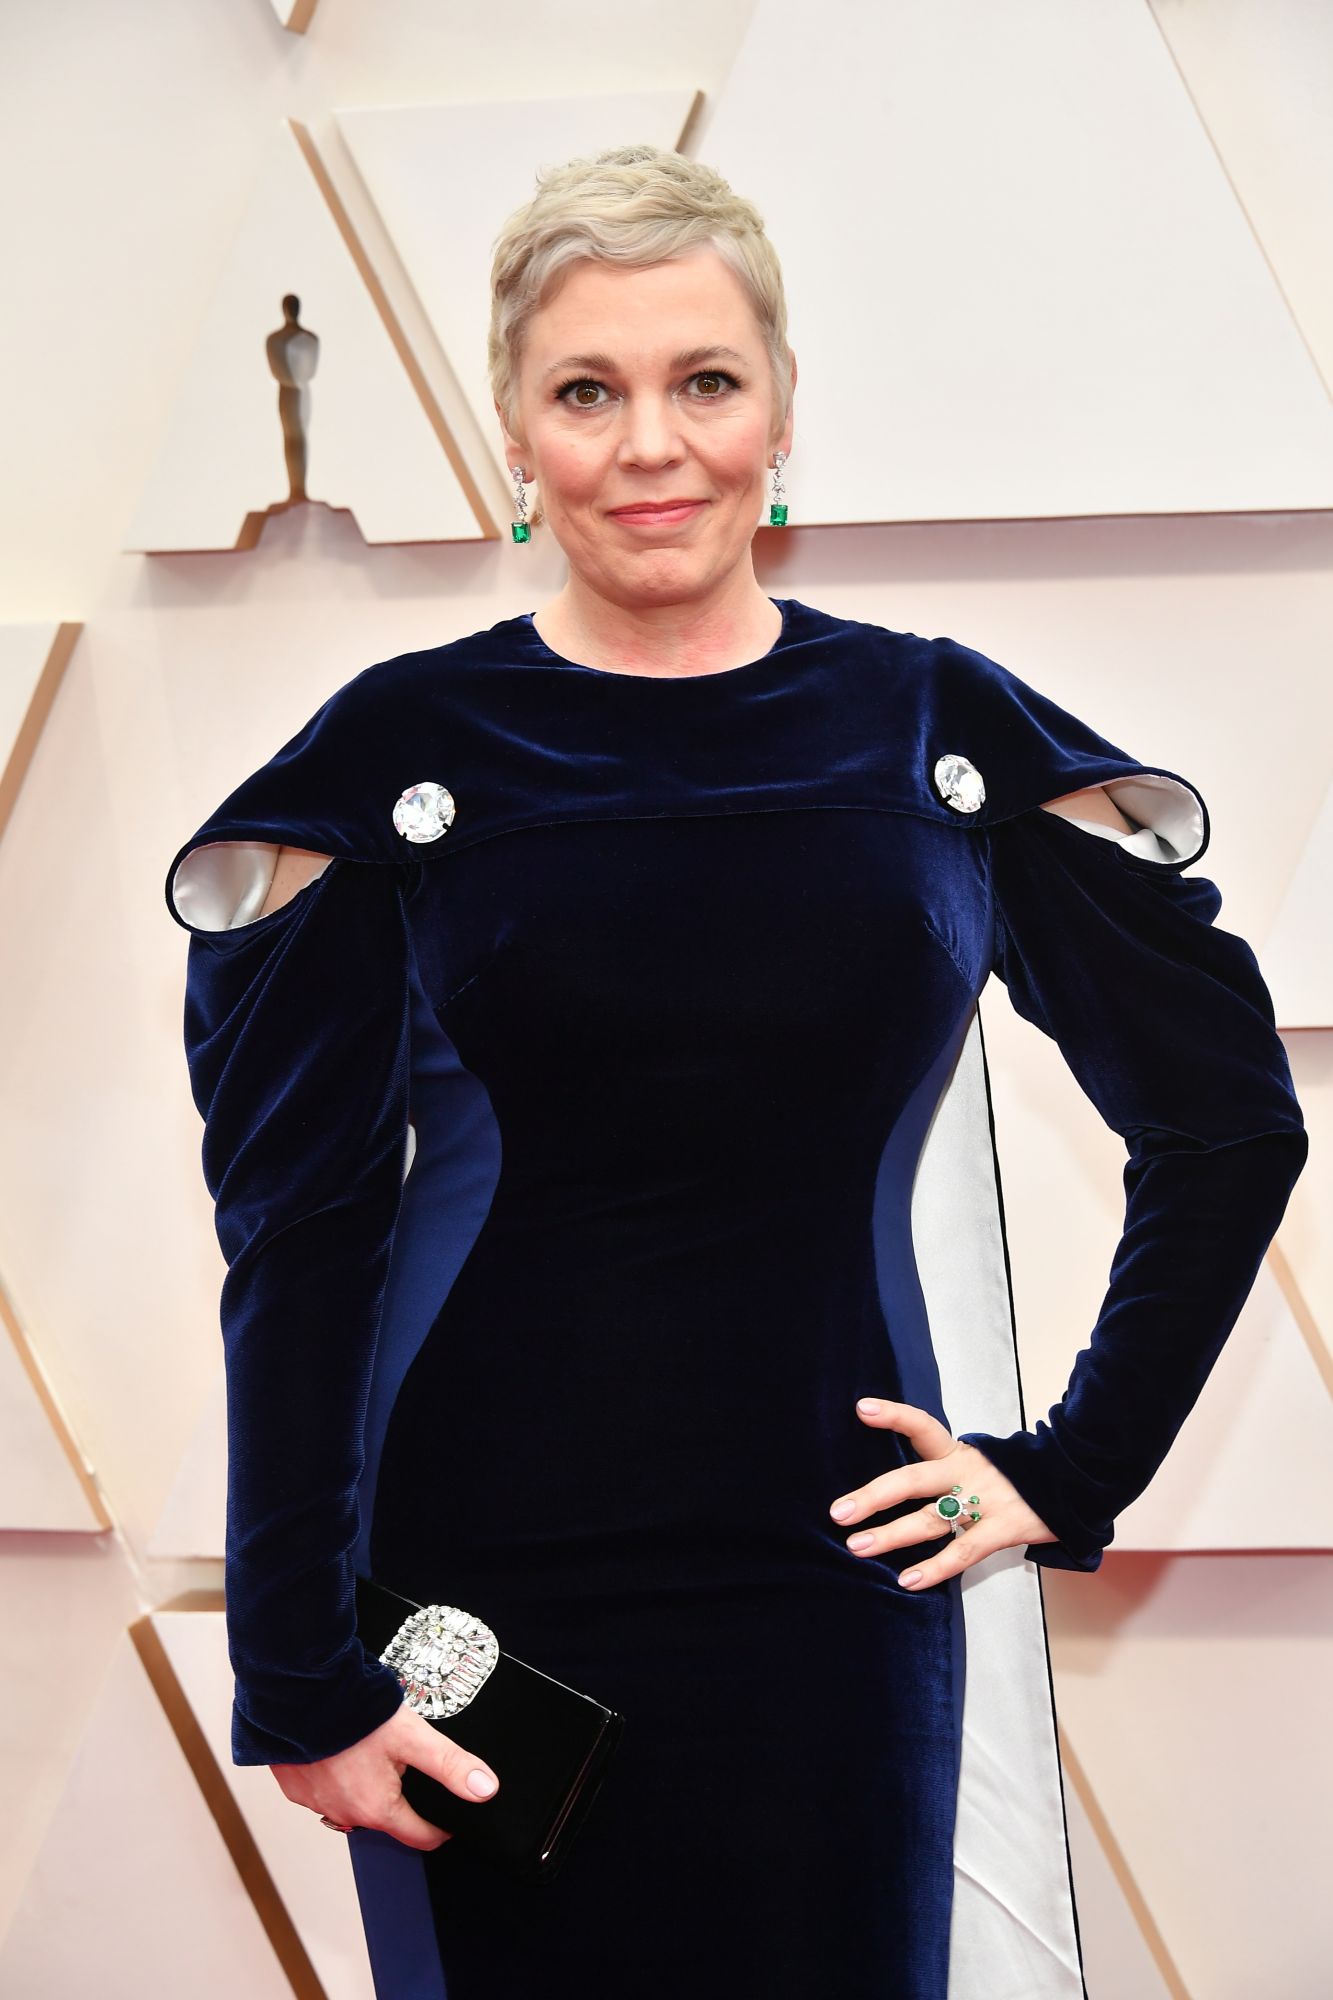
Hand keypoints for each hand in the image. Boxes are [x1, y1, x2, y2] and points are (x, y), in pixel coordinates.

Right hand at [272, 1702, 500, 1849]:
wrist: (299, 1692)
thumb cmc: (354, 1714)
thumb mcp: (413, 1736)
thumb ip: (451, 1764)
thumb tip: (486, 1790)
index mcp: (377, 1809)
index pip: (420, 1837)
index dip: (441, 1826)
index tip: (450, 1816)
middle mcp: (344, 1815)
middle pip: (387, 1819)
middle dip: (403, 1801)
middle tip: (410, 1767)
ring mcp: (315, 1803)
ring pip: (353, 1805)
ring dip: (367, 1789)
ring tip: (375, 1755)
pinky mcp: (294, 1787)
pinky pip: (323, 1792)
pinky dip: (336, 1777)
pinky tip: (342, 1750)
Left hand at [828, 1398, 1056, 1588]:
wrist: (1072, 1481)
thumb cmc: (1013, 1476)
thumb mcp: (977, 1462)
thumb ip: (942, 1469)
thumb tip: (894, 1487)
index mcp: (958, 1452)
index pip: (922, 1426)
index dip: (894, 1416)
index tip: (862, 1409)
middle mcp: (966, 1472)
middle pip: (913, 1479)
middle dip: (873, 1496)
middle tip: (839, 1512)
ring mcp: (984, 1501)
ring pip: (930, 1519)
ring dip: (890, 1535)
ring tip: (857, 1547)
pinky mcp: (1003, 1528)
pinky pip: (962, 1550)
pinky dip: (934, 1568)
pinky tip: (907, 1580)